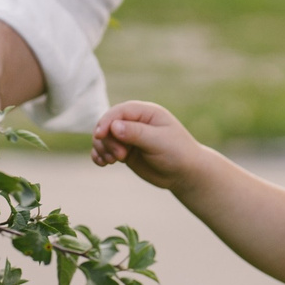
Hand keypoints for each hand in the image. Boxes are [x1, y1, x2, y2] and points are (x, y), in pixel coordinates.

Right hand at [90, 101, 205, 189]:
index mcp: (146, 112)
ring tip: (110, 162)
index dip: (107, 121)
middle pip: (108, 125)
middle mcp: (135, 122)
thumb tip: (113, 126)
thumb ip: (136, 133)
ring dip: (102, 148)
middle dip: (107, 140)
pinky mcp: (125, 151)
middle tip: (119, 156)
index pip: (120, 111)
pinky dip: (100, 155)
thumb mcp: (159, 141)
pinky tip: (102, 164)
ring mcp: (129, 137)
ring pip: (104, 138)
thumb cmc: (177, 153)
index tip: (100, 135)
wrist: (185, 173)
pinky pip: (105, 149)